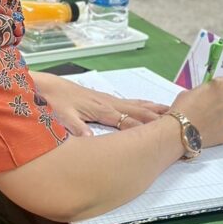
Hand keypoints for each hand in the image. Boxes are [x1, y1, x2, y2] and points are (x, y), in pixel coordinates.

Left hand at [30, 72, 168, 136]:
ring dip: (152, 109)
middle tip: (178, 121)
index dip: (145, 129)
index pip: (128, 121)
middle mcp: (107, 103)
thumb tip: (91, 138)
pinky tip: (145, 104)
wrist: (43, 85)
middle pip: (137, 111)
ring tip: (170, 111)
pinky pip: (127, 102)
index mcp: (101, 109)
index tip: (164, 135)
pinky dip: (141, 104)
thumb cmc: (53, 100)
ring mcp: (105, 99)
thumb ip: (77, 127)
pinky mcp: (101, 98)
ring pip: (134, 105)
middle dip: (157, 117)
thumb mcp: (62, 116)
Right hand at [169, 77, 222, 147]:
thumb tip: (204, 97)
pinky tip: (212, 131)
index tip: (209, 95)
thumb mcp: (188, 93)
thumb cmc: (183, 109)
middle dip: (222, 102)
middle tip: (209, 109)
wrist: (183, 131)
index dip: (215, 89)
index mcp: (220, 86)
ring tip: (210, 122)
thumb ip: (201, 92)